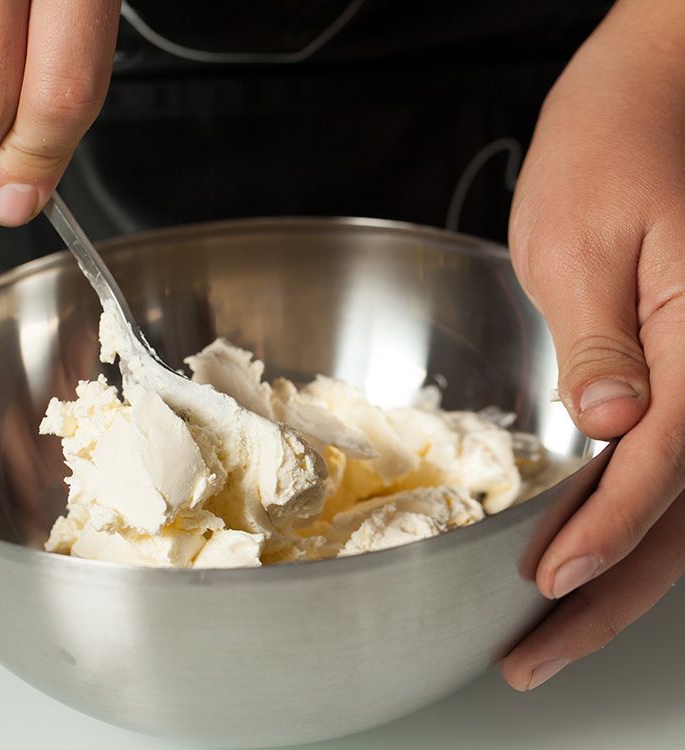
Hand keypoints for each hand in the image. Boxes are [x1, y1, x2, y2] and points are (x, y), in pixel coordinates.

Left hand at [503, 0, 684, 689]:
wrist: (655, 91)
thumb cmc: (617, 142)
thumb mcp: (583, 238)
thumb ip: (601, 341)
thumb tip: (610, 428)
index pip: (664, 465)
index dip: (605, 532)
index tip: (549, 580)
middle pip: (683, 516)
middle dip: (609, 595)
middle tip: (536, 653)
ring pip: (682, 508)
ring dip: (619, 577)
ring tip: (548, 633)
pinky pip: (672, 466)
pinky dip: (626, 525)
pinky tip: (578, 556)